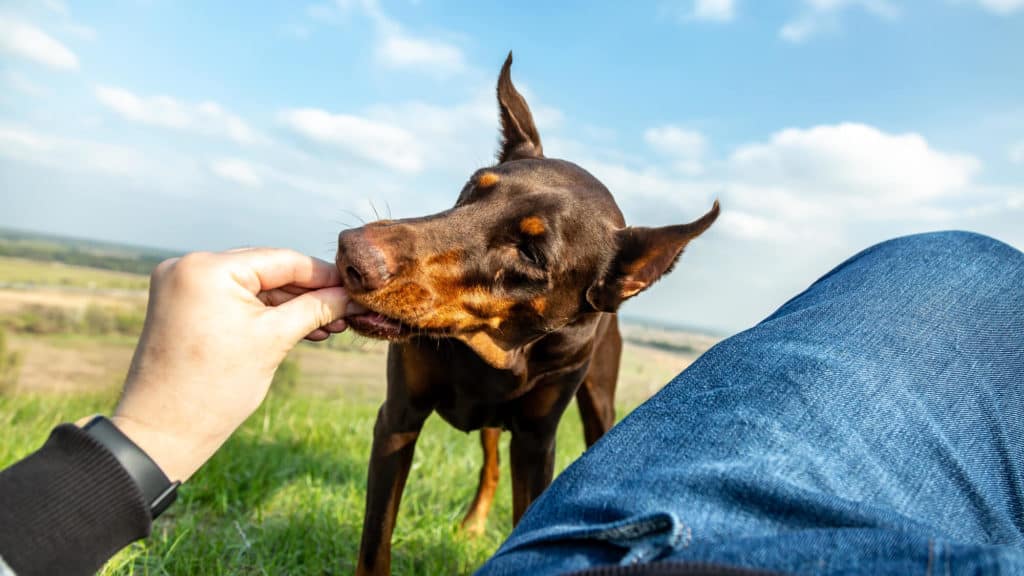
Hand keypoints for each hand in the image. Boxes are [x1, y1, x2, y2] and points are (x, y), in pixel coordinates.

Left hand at [106, 248, 356, 480]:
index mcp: (208, 268)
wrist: (161, 432)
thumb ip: (316, 309)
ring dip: (289, 305)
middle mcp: (189, 266)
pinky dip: (263, 313)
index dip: (324, 276)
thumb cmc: (215, 388)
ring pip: (252, 286)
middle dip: (309, 293)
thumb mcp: (274, 341)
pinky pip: (233, 299)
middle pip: (267, 270)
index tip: (357, 289)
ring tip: (329, 326)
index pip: (282, 260)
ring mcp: (182, 284)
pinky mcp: (182, 305)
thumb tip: (351, 296)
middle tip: (346, 311)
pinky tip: (298, 327)